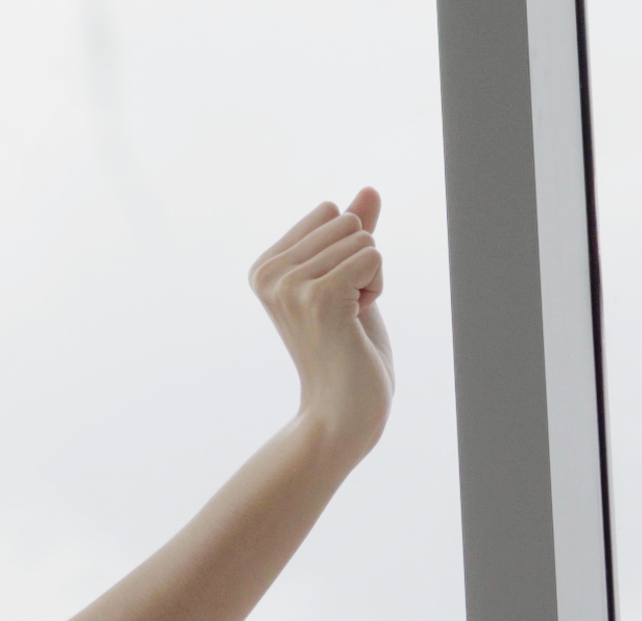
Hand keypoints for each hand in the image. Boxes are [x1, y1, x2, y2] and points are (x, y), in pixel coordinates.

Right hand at [253, 189, 391, 458]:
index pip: (329, 212)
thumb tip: (370, 189)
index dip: (347, 248)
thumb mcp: (350, 280)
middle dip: (361, 260)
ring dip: (370, 277)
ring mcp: (290, 285)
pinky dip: (376, 286)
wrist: (341, 410)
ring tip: (347, 317)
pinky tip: (354, 321)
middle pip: (346, 220)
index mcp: (265, 266)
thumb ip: (353, 236)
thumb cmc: (347, 348)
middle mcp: (269, 273)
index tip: (334, 294)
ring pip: (363, 238)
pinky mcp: (319, 296)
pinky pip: (372, 256)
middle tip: (343, 309)